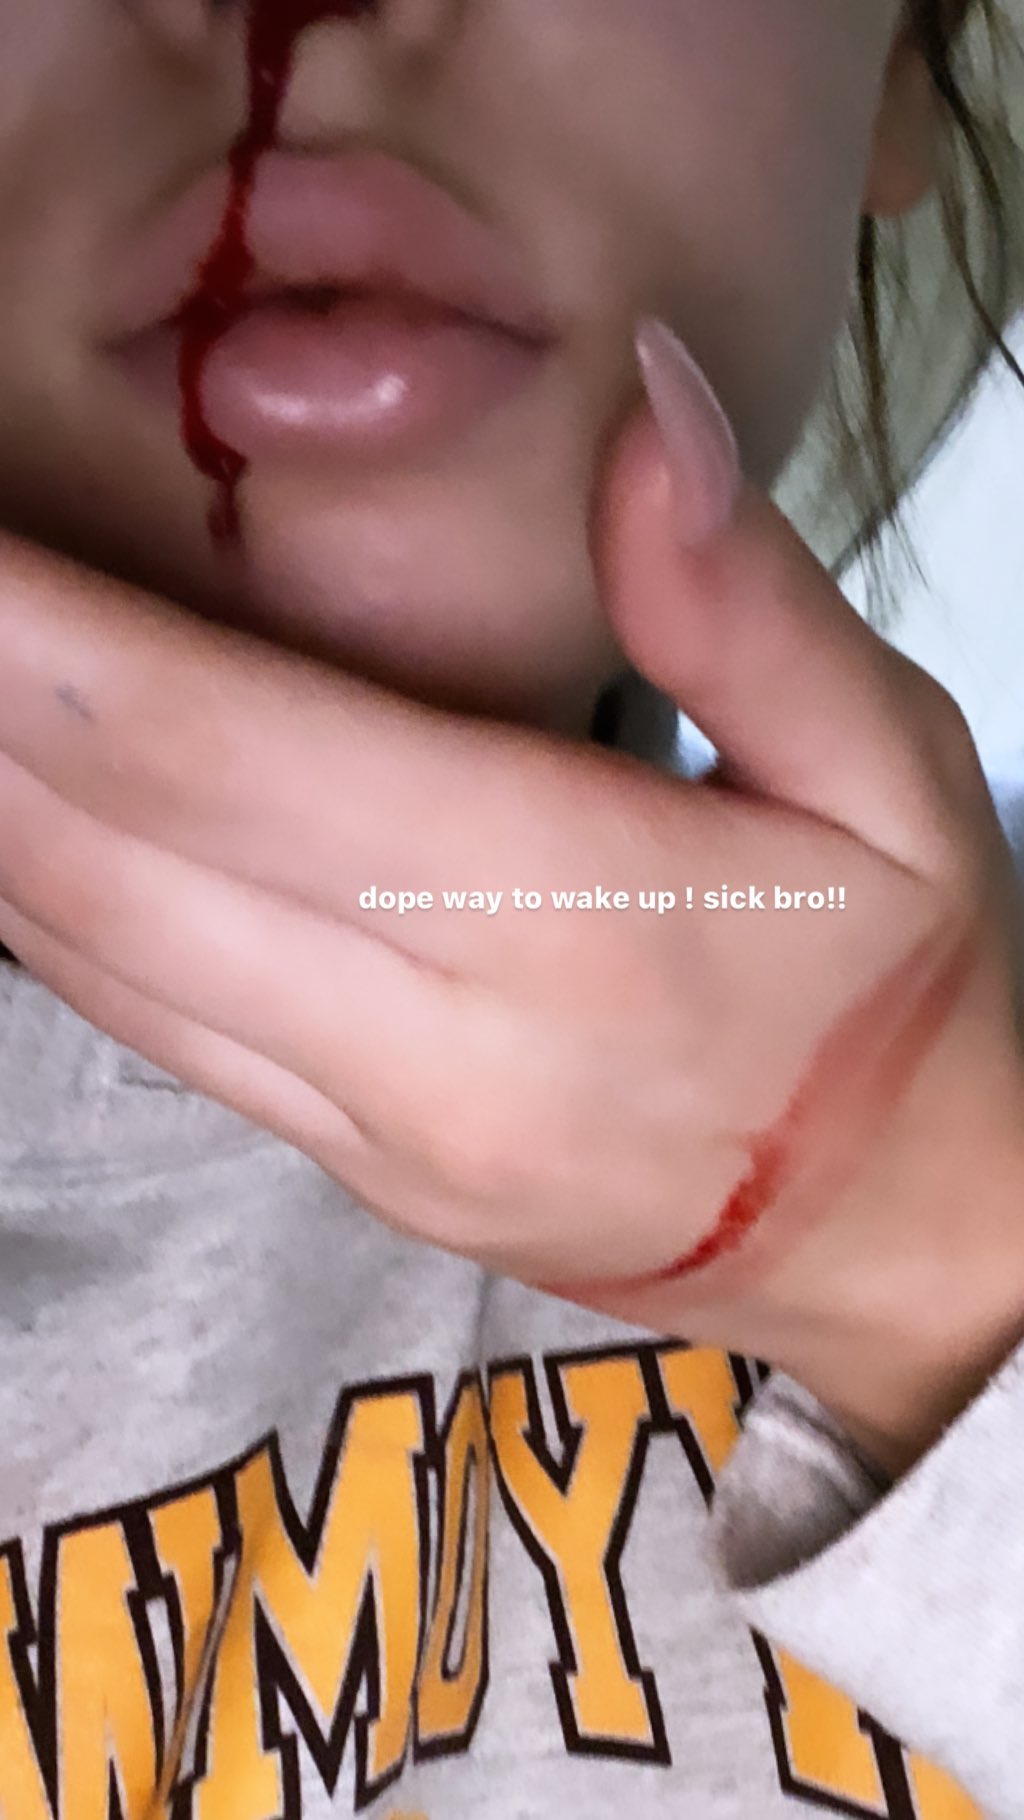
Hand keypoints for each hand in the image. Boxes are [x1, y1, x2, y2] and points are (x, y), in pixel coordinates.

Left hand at [0, 368, 1021, 1478]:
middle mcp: (437, 1043)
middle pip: (116, 856)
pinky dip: (48, 911)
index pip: (237, 757)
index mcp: (573, 918)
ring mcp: (375, 1132)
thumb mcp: (896, 777)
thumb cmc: (909, 991)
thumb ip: (747, 601)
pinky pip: (147, 1031)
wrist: (902, 1249)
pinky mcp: (352, 1172)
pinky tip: (18, 814)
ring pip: (98, 957)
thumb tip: (642, 397)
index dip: (57, 642)